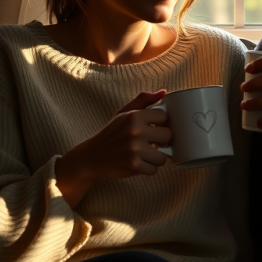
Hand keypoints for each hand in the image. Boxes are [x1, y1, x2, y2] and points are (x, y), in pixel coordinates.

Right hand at [56, 90, 170, 206]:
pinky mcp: (133, 166)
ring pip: (163, 156)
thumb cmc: (112, 133)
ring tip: (145, 154)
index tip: (153, 128)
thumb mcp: (124, 113)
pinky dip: (148, 168)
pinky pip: (154, 170)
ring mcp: (134, 149)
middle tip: (152, 142)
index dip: (160, 123)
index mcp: (134, 116)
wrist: (93, 156)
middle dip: (161, 141)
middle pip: (167, 135)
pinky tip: (139, 163)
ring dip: (156, 157)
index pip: (164, 116)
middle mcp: (135, 131)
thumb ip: (143, 100)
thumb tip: (164, 92)